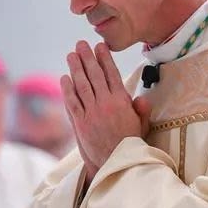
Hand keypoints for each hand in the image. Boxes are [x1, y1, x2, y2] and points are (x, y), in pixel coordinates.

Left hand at [62, 41, 150, 180]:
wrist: (117, 164)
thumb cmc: (130, 146)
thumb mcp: (142, 126)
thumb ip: (141, 110)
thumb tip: (141, 97)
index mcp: (122, 102)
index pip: (112, 74)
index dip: (105, 59)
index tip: (100, 46)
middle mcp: (106, 104)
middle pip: (95, 75)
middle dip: (87, 58)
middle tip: (81, 44)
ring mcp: (92, 112)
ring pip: (82, 85)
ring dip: (75, 68)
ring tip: (71, 55)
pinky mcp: (81, 123)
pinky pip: (72, 102)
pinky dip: (67, 89)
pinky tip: (64, 78)